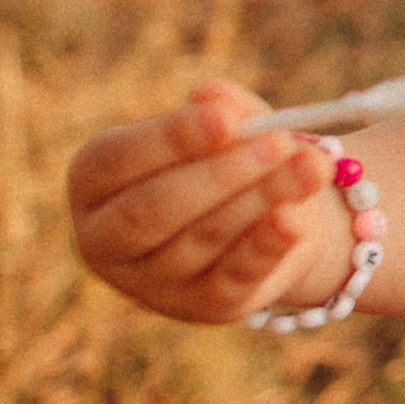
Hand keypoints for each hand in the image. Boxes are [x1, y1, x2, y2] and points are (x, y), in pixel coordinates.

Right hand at [68, 79, 351, 323]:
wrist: (265, 218)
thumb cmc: (226, 158)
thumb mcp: (224, 124)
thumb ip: (220, 107)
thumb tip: (215, 97)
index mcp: (93, 182)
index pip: (116, 161)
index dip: (170, 138)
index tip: (226, 119)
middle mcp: (105, 239)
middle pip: (152, 210)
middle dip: (219, 174)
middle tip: (278, 142)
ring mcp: (150, 282)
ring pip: (199, 241)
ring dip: (259, 200)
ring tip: (311, 166)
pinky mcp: (202, 307)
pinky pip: (232, 279)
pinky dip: (265, 248)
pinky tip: (295, 220)